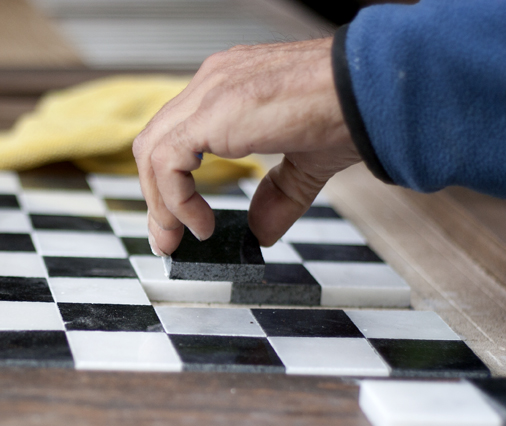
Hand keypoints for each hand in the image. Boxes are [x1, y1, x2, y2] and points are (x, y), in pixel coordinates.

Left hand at [132, 36, 360, 252]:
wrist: (377, 87)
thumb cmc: (354, 107)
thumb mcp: (307, 163)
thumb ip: (278, 195)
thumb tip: (261, 232)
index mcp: (230, 88)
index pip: (176, 134)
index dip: (169, 181)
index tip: (177, 221)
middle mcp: (214, 83)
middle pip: (155, 142)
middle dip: (156, 197)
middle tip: (167, 239)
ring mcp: (210, 92)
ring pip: (151, 151)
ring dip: (160, 203)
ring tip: (178, 239)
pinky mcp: (213, 111)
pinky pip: (167, 160)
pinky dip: (175, 199)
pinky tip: (201, 224)